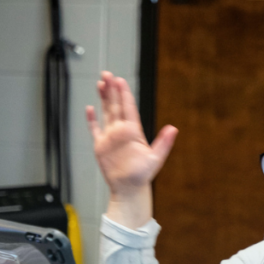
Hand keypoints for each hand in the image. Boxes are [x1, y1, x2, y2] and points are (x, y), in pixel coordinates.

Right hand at [86, 72, 177, 196]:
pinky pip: (95, 129)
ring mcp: (110, 137)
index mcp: (133, 131)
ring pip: (106, 112)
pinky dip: (91, 119)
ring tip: (100, 83)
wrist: (129, 189)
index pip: (128, 107)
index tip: (120, 80)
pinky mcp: (100, 146)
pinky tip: (89, 108)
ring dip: (103, 98)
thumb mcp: (156, 158)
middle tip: (107, 74)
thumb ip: (164, 143)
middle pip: (115, 105)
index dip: (124, 93)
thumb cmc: (143, 175)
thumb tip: (174, 129)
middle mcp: (121, 131)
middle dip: (111, 90)